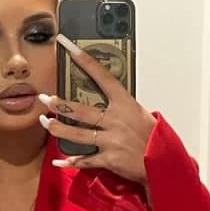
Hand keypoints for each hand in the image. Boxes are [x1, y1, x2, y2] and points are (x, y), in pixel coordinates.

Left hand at [38, 34, 155, 183]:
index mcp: (126, 104)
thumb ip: (123, 108)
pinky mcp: (109, 159)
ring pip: (77, 134)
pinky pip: (85, 160)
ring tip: (45, 122)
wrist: (165, 162)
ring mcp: (111, 140)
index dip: (86, 61)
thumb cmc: (156, 137)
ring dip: (58, 128)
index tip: (70, 48)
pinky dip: (71, 162)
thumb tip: (106, 100)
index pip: (103, 77)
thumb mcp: (142, 115)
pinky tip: (58, 161)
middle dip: (59, 104)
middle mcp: (116, 120)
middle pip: (81, 110)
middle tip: (44, 98)